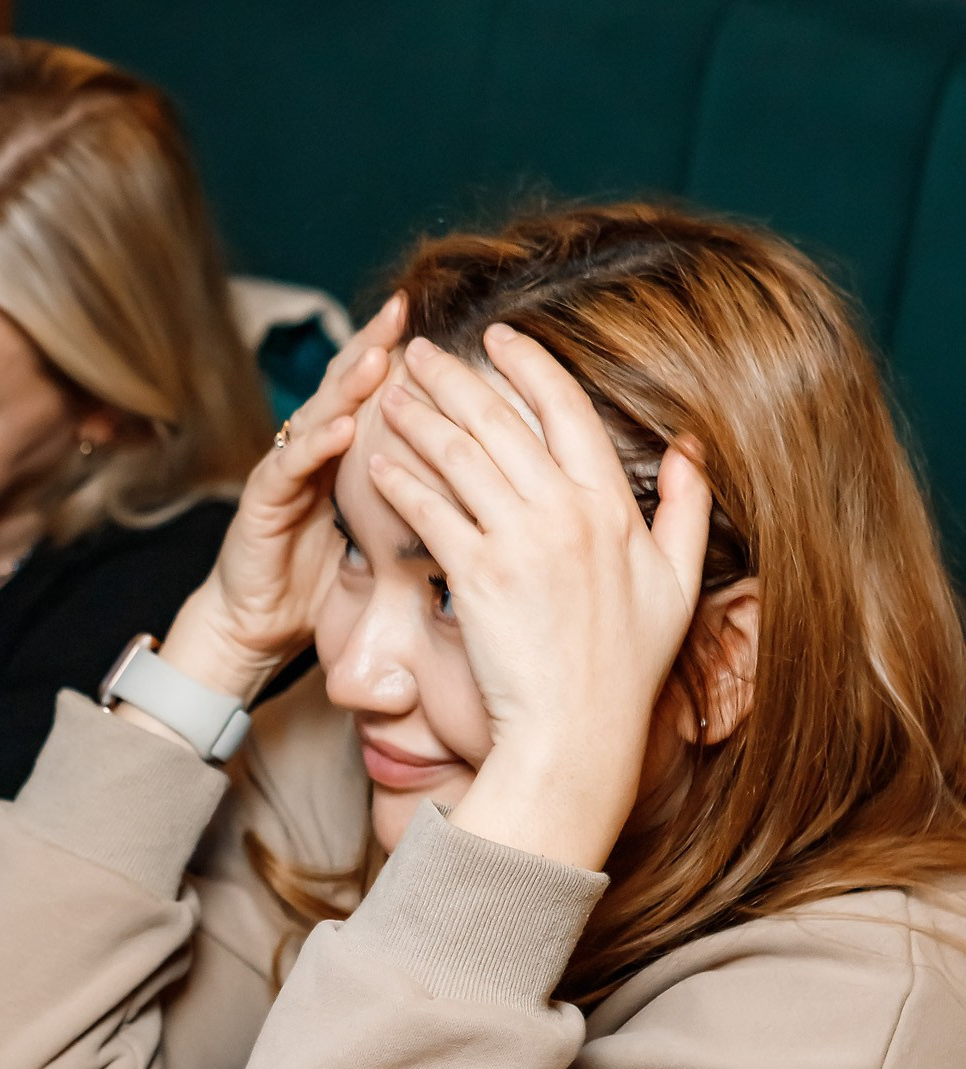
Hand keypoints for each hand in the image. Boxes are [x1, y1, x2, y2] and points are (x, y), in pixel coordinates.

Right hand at [158, 298, 403, 699]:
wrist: (257, 626)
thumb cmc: (320, 582)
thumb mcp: (380, 537)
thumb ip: (413, 503)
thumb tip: (484, 489)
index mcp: (344, 457)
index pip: (375, 395)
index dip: (402, 357)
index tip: (443, 326)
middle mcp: (312, 453)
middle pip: (343, 387)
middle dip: (372, 345)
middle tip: (401, 311)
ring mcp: (283, 473)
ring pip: (317, 415)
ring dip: (348, 385)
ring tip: (379, 357)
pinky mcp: (260, 503)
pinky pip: (289, 467)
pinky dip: (315, 445)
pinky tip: (340, 428)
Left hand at [370, 325, 711, 868]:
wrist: (577, 731)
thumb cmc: (625, 666)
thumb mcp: (678, 583)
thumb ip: (686, 508)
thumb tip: (691, 447)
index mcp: (612, 506)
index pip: (567, 409)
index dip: (529, 364)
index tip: (498, 337)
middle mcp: (566, 512)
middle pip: (500, 420)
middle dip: (453, 377)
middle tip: (418, 351)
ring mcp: (519, 542)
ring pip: (458, 456)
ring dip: (419, 416)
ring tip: (392, 393)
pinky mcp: (476, 576)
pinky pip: (430, 512)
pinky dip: (402, 481)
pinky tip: (378, 460)